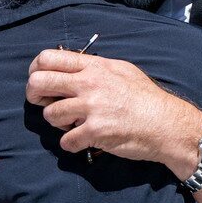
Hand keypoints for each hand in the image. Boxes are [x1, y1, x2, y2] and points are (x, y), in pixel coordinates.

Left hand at [26, 49, 201, 180]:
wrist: (166, 124)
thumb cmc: (145, 97)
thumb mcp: (121, 69)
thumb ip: (94, 67)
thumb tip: (72, 66)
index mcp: (94, 66)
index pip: (48, 58)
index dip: (35, 69)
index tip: (39, 80)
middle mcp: (88, 84)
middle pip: (39, 83)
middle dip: (34, 95)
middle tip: (43, 103)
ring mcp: (91, 108)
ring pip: (49, 115)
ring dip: (57, 122)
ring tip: (73, 123)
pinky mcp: (94, 132)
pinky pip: (65, 141)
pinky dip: (71, 144)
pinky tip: (84, 140)